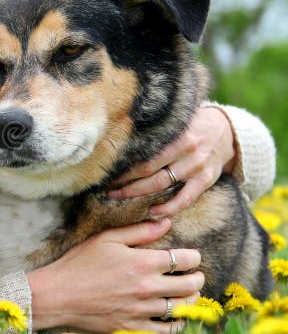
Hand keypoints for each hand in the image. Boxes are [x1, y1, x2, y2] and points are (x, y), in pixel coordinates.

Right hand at [26, 220, 203, 333]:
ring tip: (188, 295)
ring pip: (183, 308)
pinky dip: (177, 324)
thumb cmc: (79, 263)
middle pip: (191, 285)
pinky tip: (176, 318)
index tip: (192, 257)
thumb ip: (139, 231)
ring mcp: (141, 310)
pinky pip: (167, 331)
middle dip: (197, 278)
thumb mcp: (106, 239)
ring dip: (191, 300)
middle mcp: (147, 287)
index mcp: (143, 262)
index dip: (194, 257)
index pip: (186, 260)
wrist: (58, 295)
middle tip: (194, 276)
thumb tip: (166, 222)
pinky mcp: (133, 328)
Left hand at [107, 107, 235, 216]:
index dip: (123, 164)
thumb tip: (122, 131)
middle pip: (149, 170)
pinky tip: (154, 213)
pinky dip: (170, 207)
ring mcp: (197, 166)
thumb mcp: (177, 120)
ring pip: (162, 184)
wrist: (228, 131)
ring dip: (138, 193)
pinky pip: (186, 198)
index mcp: (176, 134)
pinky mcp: (206, 179)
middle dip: (125, 181)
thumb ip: (156, 128)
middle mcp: (187, 150)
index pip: (144, 152)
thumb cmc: (193, 124)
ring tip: (118, 198)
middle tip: (105, 188)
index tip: (105, 169)